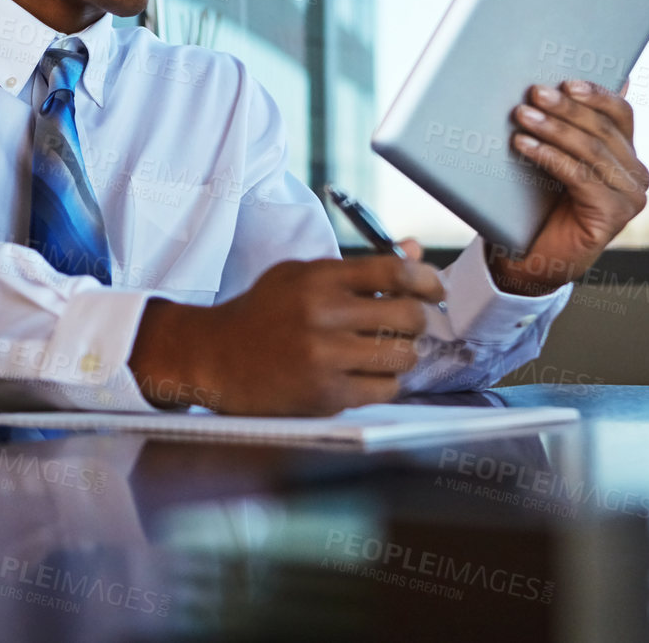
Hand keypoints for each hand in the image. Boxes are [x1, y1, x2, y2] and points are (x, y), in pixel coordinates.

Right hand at [126, 247, 443, 414]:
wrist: (214, 357)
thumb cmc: (261, 314)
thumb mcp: (301, 276)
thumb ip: (358, 267)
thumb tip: (415, 252)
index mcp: (317, 279)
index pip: (393, 270)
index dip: (426, 279)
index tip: (434, 290)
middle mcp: (322, 316)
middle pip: (408, 315)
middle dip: (418, 320)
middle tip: (408, 324)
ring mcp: (324, 358)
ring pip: (403, 356)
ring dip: (402, 353)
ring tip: (384, 350)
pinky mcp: (325, 396)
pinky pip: (385, 389)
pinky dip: (384, 382)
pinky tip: (365, 374)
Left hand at [489, 79, 648, 294]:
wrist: (532, 257)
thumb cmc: (541, 204)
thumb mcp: (558, 158)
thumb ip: (572, 127)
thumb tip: (573, 83)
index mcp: (629, 157)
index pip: (620, 115)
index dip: (596, 95)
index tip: (565, 81)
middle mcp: (637, 177)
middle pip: (603, 130)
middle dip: (566, 109)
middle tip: (533, 93)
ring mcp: (630, 198)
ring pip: (591, 150)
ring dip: (553, 129)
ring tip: (521, 116)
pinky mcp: (613, 215)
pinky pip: (579, 175)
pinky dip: (550, 156)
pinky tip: (524, 145)